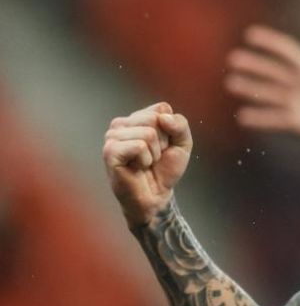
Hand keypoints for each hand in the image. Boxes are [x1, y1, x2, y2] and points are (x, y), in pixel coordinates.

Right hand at [102, 102, 192, 226]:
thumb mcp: (182, 144)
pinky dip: (146, 159)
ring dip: (154, 153)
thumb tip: (163, 117)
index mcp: (136, 118)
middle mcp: (121, 124)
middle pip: (155, 119)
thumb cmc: (165, 170)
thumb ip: (180, 125)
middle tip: (154, 157)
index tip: (164, 146)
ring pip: (148, 132)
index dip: (171, 130)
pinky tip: (137, 167)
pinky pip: (139, 146)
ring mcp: (112, 137)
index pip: (162, 108)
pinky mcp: (110, 151)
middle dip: (163, 142)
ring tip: (145, 163)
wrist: (156, 196)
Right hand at [225, 13, 299, 142]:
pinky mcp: (296, 120)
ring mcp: (296, 101)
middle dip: (253, 65)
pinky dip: (259, 118)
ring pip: (268, 93)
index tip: (251, 34)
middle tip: (233, 58)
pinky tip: (242, 115)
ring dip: (250, 88)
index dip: (269, 42)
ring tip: (231, 82)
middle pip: (272, 71)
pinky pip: (274, 118)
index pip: (286, 50)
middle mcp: (298, 83)